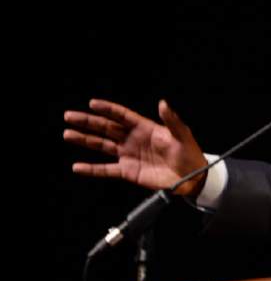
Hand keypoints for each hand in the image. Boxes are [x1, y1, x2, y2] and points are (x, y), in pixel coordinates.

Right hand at [64, 99, 207, 196]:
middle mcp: (133, 139)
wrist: (192, 177)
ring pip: (102, 145)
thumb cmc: (190, 153)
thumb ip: (171, 119)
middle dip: (88, 122)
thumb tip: (163, 103)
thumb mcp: (182, 134)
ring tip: (68, 134)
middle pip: (106, 128)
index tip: (92, 103)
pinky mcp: (128, 171)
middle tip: (69, 116)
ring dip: (85, 140)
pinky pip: (106, 169)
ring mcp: (129, 155)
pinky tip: (77, 166)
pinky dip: (91, 169)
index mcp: (145, 128)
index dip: (108, 109)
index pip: (122, 115)